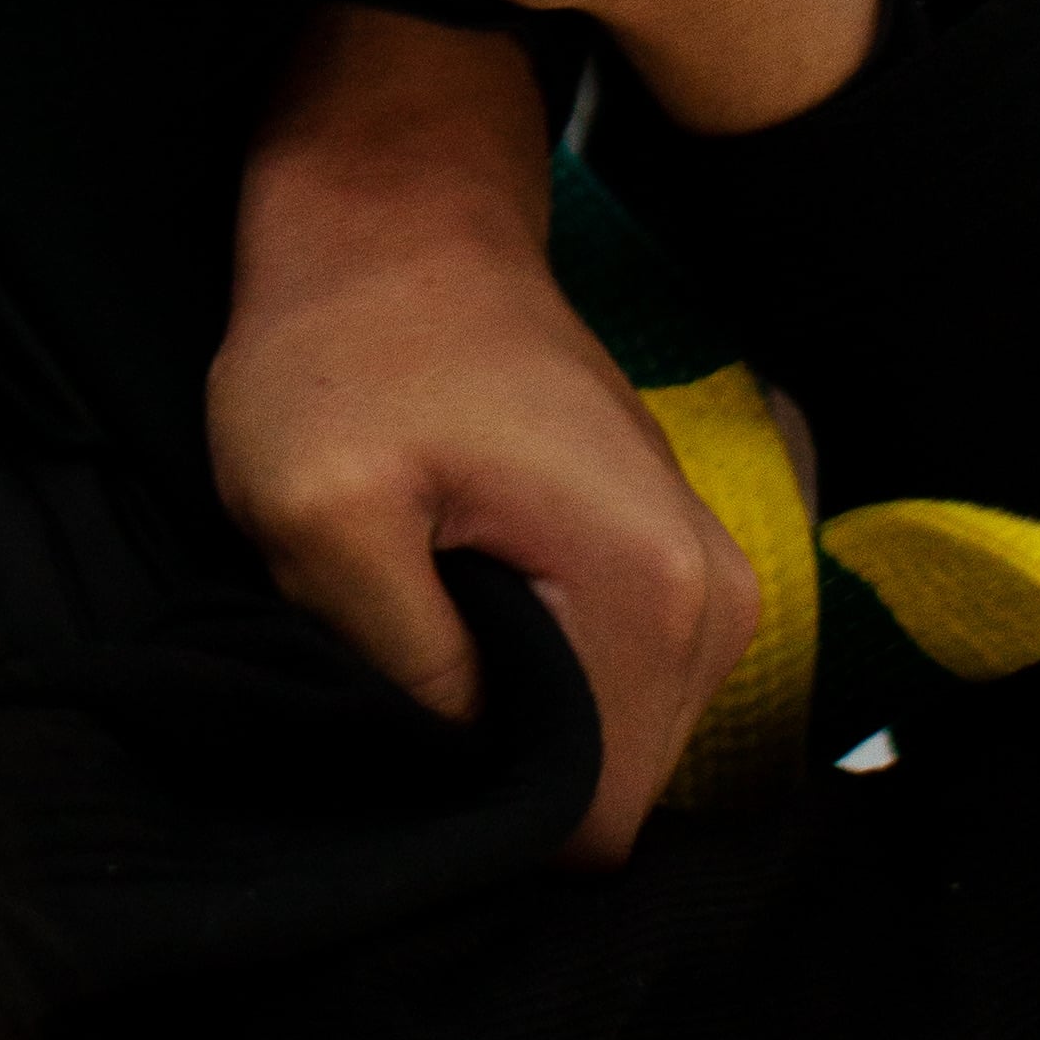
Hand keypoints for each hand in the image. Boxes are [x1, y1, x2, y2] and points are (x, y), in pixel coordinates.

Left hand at [209, 5, 758, 860]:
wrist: (395, 213)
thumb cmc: (345, 342)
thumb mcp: (318, 510)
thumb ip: (406, 674)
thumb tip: (473, 789)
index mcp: (658, 593)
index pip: (589, 825)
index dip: (474, 798)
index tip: (398, 701)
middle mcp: (721, 597)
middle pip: (607, 790)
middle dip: (491, 747)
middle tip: (395, 637)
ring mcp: (706, 577)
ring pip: (604, 743)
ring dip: (505, 703)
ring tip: (423, 598)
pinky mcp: (668, 561)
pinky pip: (608, 684)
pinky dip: (528, 663)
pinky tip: (459, 584)